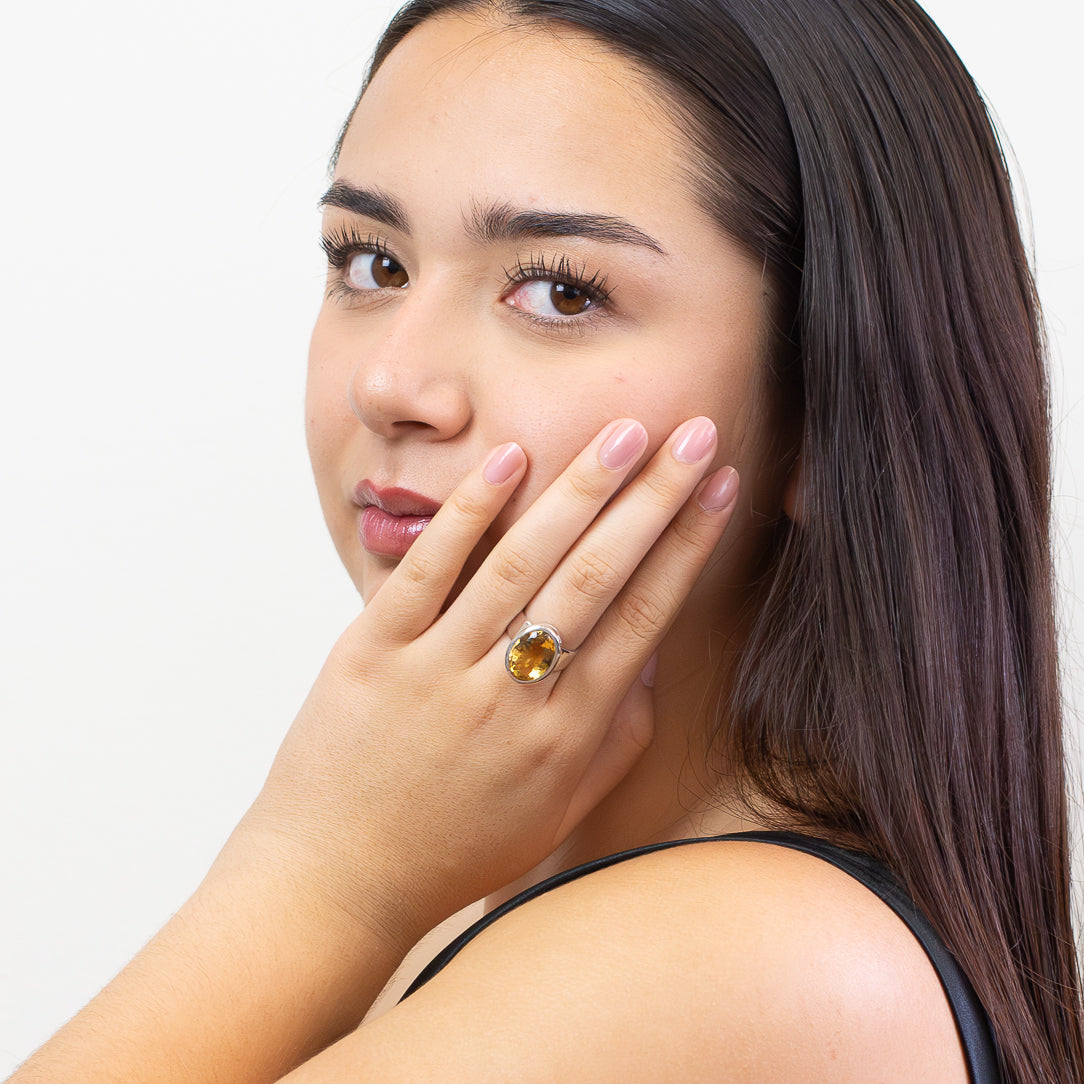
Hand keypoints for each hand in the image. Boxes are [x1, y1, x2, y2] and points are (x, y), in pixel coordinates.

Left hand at [240, 417, 739, 954]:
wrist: (333, 883)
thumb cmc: (453, 850)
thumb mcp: (554, 815)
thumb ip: (613, 740)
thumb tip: (651, 659)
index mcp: (563, 739)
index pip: (643, 620)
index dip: (687, 546)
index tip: (719, 487)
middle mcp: (510, 700)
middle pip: (596, 579)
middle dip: (652, 499)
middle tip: (693, 431)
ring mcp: (437, 671)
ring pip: (521, 564)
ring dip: (578, 491)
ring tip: (624, 433)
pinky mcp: (371, 653)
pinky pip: (427, 571)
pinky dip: (469, 512)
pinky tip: (510, 458)